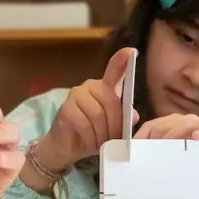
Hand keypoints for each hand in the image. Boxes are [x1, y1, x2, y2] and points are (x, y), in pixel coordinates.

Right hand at [36, 48, 137, 171]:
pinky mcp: (66, 108)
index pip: (114, 70)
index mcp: (104, 88)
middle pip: (111, 101)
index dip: (122, 60)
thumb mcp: (112, 129)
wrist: (65, 147)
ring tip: (101, 143)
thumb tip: (133, 114)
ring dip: (103, 134)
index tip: (132, 51)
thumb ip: (124, 120)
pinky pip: (85, 123)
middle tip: (114, 139)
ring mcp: (76, 95)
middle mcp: (90, 86)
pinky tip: (89, 141)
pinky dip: (91, 137)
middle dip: (116, 124)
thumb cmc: (92, 135)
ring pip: (98, 114)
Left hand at [135, 114, 198, 198]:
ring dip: (175, 132)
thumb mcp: (167, 165)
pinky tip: (196, 137)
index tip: (132, 151)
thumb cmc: (189, 174)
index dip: (141, 136)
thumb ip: (152, 158)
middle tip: (149, 153)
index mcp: (171, 127)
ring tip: (167, 145)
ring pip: (187, 121)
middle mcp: (186, 123)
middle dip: (156, 136)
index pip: (152, 126)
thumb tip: (128, 158)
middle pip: (167, 123)